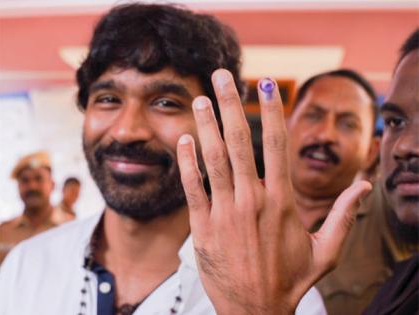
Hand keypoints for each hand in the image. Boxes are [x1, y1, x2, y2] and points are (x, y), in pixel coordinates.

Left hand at [177, 69, 371, 314]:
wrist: (254, 313)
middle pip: (240, 142)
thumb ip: (344, 217)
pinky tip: (183, 140)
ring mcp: (225, 214)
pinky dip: (187, 162)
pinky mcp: (203, 228)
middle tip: (221, 76)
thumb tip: (362, 187)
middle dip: (230, 105)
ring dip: (205, 126)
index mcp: (282, 202)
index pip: (277, 145)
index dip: (271, 111)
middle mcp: (252, 201)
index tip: (264, 85)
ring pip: (213, 160)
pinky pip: (193, 188)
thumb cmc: (289, 281)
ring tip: (199, 100)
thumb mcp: (326, 252)